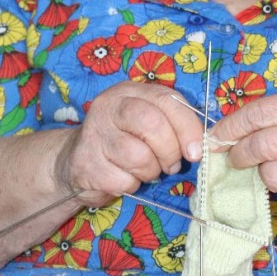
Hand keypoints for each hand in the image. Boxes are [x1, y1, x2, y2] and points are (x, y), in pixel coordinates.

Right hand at [55, 81, 203, 206]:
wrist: (76, 159)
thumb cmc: (123, 138)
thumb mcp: (146, 119)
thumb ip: (171, 121)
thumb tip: (199, 145)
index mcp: (129, 91)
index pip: (166, 100)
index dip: (187, 127)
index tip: (197, 151)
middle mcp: (109, 106)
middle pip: (152, 124)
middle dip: (170, 151)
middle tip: (171, 164)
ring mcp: (95, 134)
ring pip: (139, 156)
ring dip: (150, 171)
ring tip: (145, 169)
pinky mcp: (86, 163)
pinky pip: (124, 180)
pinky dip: (131, 185)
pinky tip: (124, 177)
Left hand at [208, 89, 276, 211]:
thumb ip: (275, 110)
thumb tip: (231, 127)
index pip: (258, 114)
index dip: (230, 127)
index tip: (215, 136)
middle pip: (260, 147)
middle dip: (239, 153)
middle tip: (234, 155)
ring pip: (270, 176)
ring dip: (264, 172)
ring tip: (275, 163)